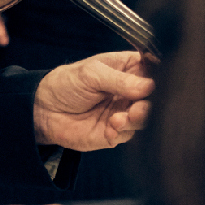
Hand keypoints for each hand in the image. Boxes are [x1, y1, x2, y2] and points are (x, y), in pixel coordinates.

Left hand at [33, 51, 153, 150]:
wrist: (43, 109)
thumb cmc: (67, 83)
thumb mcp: (91, 74)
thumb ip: (120, 80)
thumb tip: (150, 86)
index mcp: (129, 69)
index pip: (154, 70)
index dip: (160, 76)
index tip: (158, 83)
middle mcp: (132, 92)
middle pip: (155, 98)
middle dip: (150, 104)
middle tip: (137, 108)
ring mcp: (126, 112)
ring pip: (146, 118)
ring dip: (137, 119)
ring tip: (121, 118)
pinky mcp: (117, 133)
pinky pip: (129, 135)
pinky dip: (122, 132)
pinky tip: (111, 127)